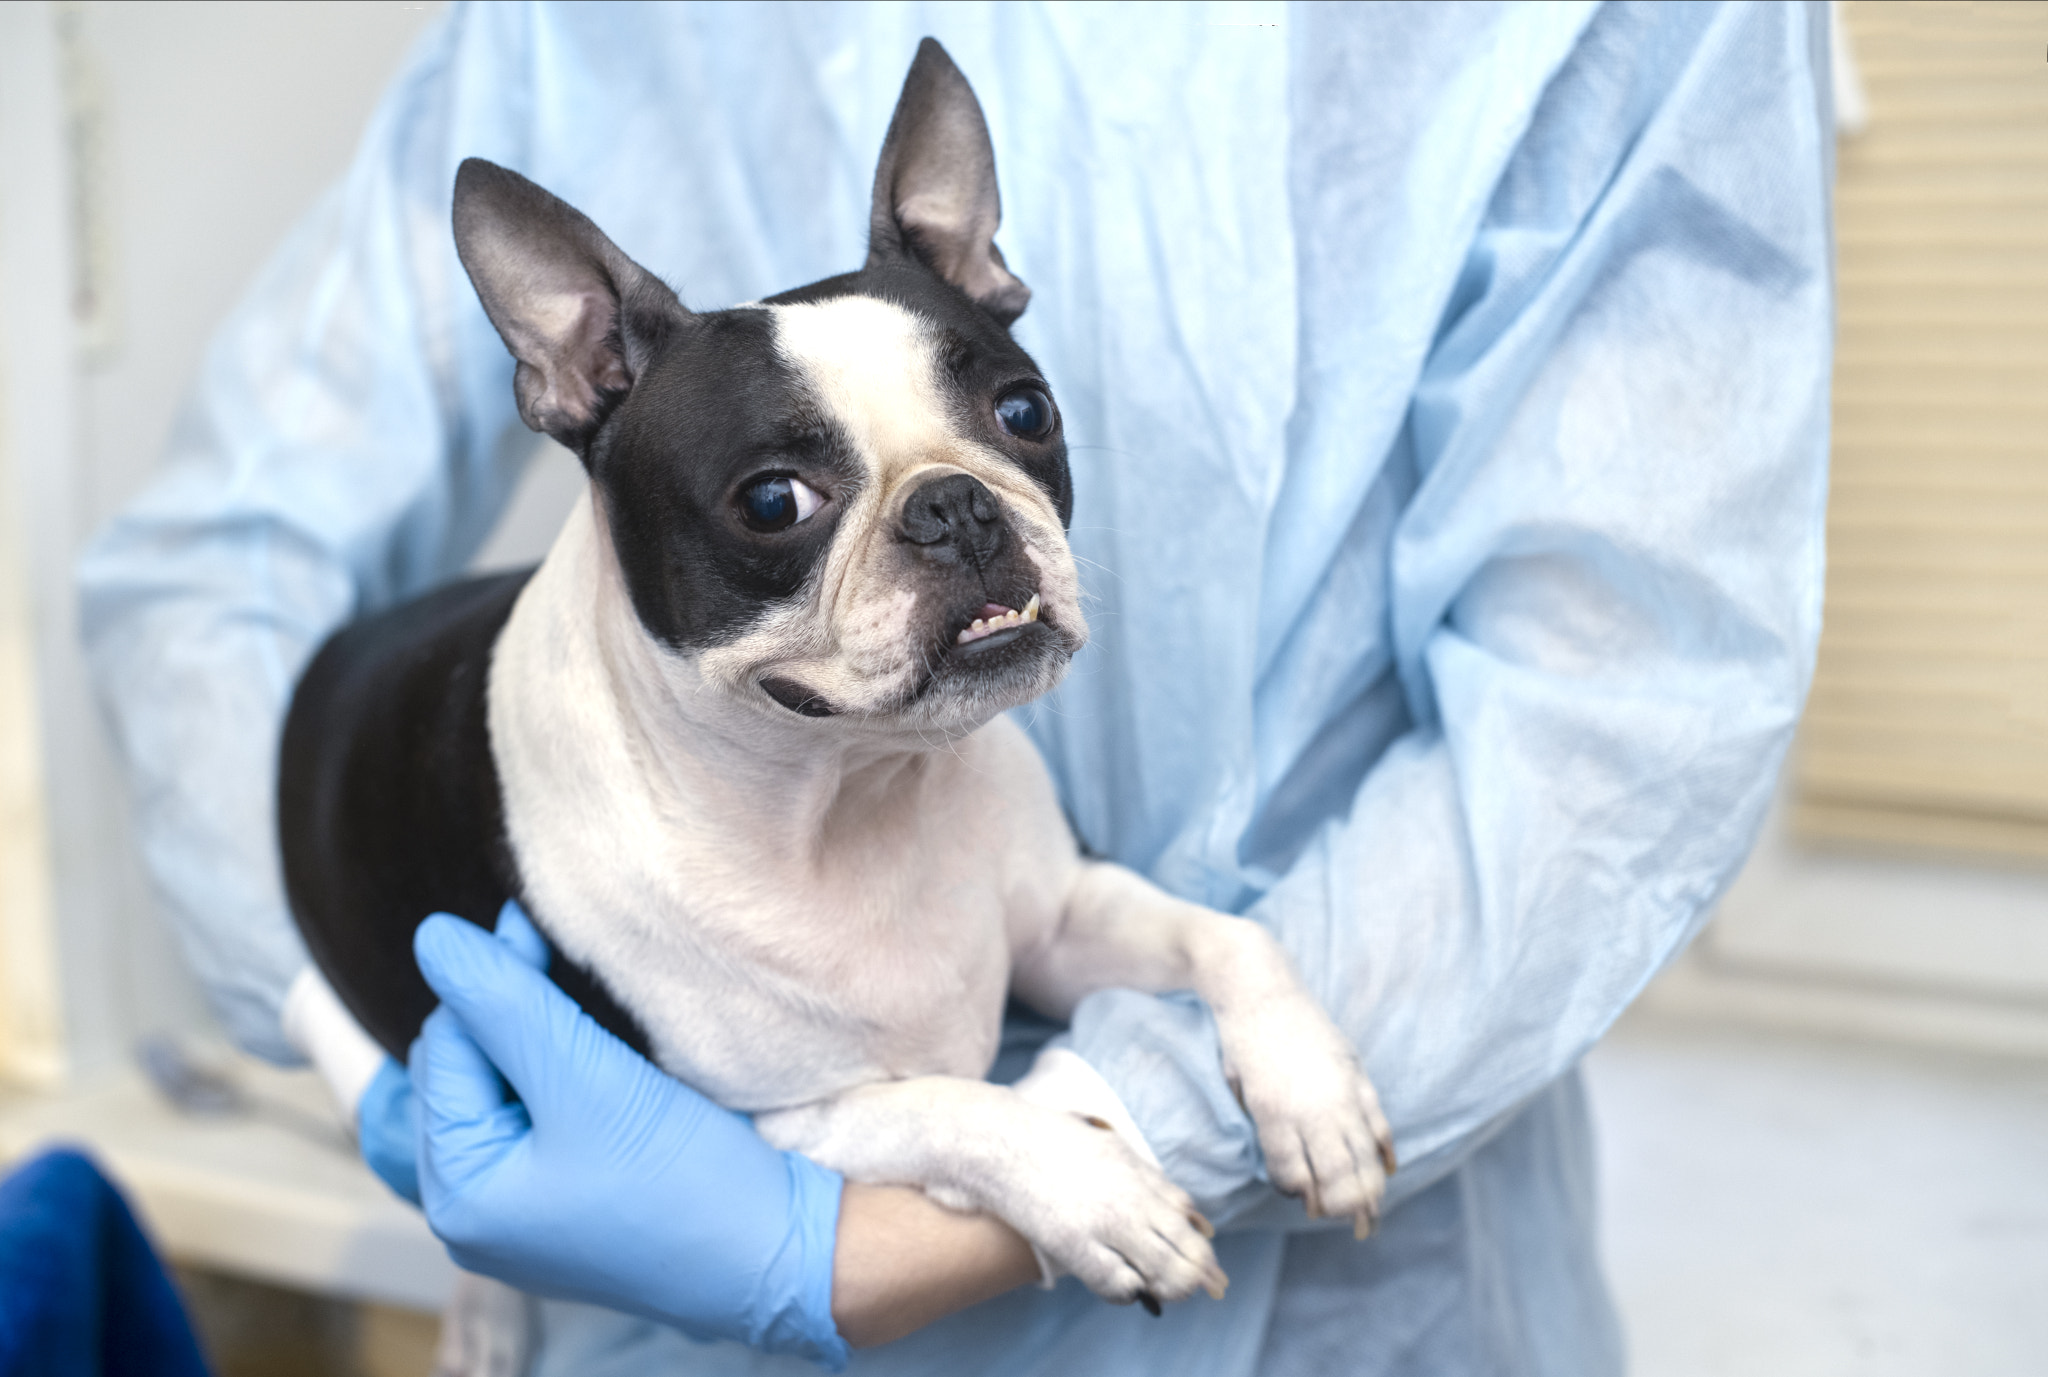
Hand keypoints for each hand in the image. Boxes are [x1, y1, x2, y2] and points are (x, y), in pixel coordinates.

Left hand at [408, 903, 847, 1367]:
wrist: (778, 1253)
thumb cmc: (684, 1179)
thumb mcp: (587, 1078)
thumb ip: (504, 1003)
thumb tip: (433, 937)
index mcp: (458, 1193)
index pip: (446, 1048)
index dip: (492, 979)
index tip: (540, 927)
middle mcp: (472, 1214)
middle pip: (463, 1073)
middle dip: (505, 1014)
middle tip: (560, 964)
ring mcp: (519, 1216)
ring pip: (500, 1094)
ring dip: (529, 1042)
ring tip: (576, 1010)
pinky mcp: (564, 1207)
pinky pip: (532, 1125)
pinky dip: (551, 1080)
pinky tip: (587, 1058)